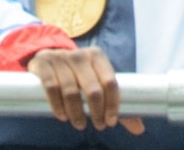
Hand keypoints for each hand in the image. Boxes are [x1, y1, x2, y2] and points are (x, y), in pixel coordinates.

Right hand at [27, 47, 143, 134]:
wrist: (47, 55)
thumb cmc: (79, 74)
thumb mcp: (96, 80)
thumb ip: (115, 103)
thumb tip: (139, 128)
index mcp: (97, 56)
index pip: (110, 82)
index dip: (112, 104)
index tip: (111, 122)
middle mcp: (80, 55)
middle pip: (92, 88)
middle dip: (96, 112)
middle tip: (98, 125)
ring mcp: (61, 58)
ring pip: (71, 91)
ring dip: (76, 113)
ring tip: (80, 124)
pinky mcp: (44, 64)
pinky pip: (52, 87)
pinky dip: (57, 105)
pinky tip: (62, 116)